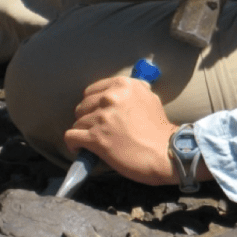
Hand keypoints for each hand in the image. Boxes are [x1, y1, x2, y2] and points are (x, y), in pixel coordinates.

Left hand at [64, 76, 179, 186]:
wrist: (165, 151)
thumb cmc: (159, 127)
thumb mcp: (149, 98)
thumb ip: (132, 91)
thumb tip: (120, 91)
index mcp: (123, 85)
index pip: (92, 91)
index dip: (93, 103)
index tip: (97, 113)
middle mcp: (110, 98)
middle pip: (82, 106)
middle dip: (87, 118)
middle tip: (95, 128)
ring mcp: (101, 118)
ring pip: (77, 123)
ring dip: (83, 132)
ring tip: (92, 141)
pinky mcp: (95, 138)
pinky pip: (71, 137)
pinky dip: (73, 143)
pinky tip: (80, 148)